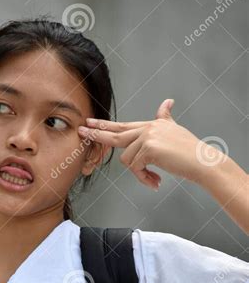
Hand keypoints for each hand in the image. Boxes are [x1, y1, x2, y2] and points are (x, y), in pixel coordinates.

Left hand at [78, 99, 212, 189]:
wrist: (202, 161)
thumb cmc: (189, 151)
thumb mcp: (175, 130)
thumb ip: (166, 118)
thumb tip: (167, 102)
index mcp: (151, 125)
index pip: (123, 125)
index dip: (105, 126)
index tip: (89, 123)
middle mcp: (148, 128)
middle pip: (116, 135)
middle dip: (97, 135)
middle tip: (81, 131)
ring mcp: (148, 136)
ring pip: (127, 160)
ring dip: (139, 174)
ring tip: (154, 179)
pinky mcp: (149, 148)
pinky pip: (136, 168)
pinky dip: (144, 178)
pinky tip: (157, 180)